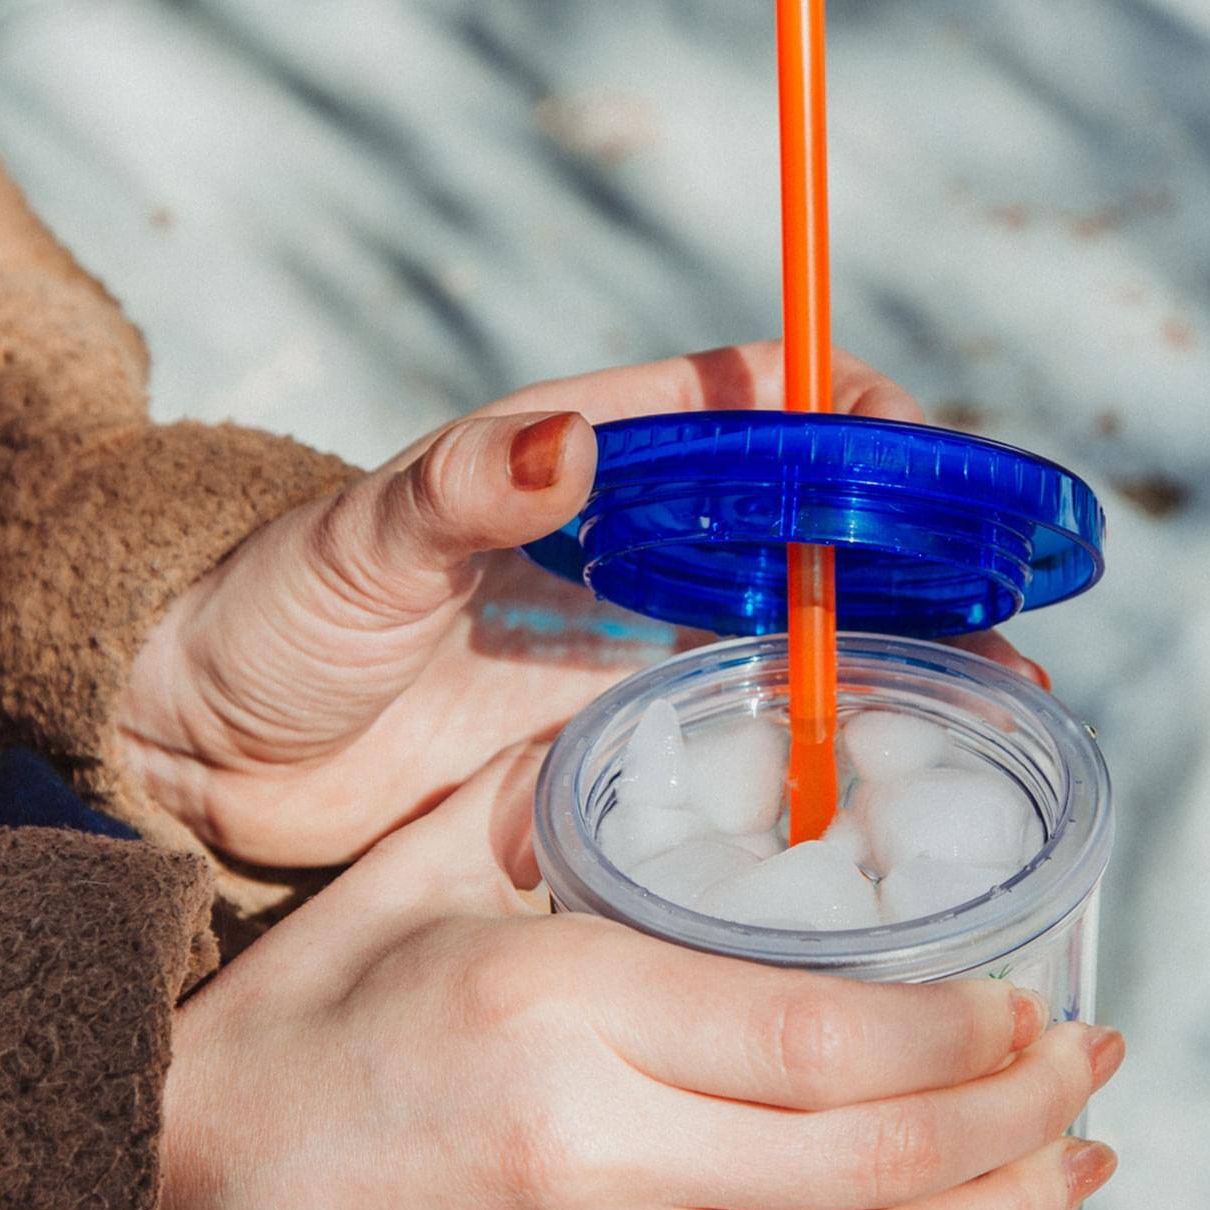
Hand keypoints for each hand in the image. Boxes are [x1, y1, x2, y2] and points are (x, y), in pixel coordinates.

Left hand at [116, 342, 1043, 867]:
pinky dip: (815, 759)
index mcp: (585, 472)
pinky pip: (736, 748)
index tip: (924, 458)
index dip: (845, 423)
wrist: (202, 754)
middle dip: (910, 562)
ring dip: (892, 668)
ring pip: (793, 648)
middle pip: (802, 540)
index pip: (747, 414)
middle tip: (1008, 612)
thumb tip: (568, 436)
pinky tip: (882, 794)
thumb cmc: (268, 618)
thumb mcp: (360, 544)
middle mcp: (628, 559)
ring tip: (991, 708)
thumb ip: (458, 488)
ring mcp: (628, 661)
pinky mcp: (613, 755)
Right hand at [155, 751, 1122, 1209]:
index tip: (1036, 1003)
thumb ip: (548, 793)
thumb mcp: (407, 875)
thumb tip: (680, 720)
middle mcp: (590, 1154)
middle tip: (1096, 1071)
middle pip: (874, 1156)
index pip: (823, 1035)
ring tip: (1080, 1173)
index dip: (965, 1030)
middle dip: (1023, 1115)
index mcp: (557, 1005)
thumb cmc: (291, 1030)